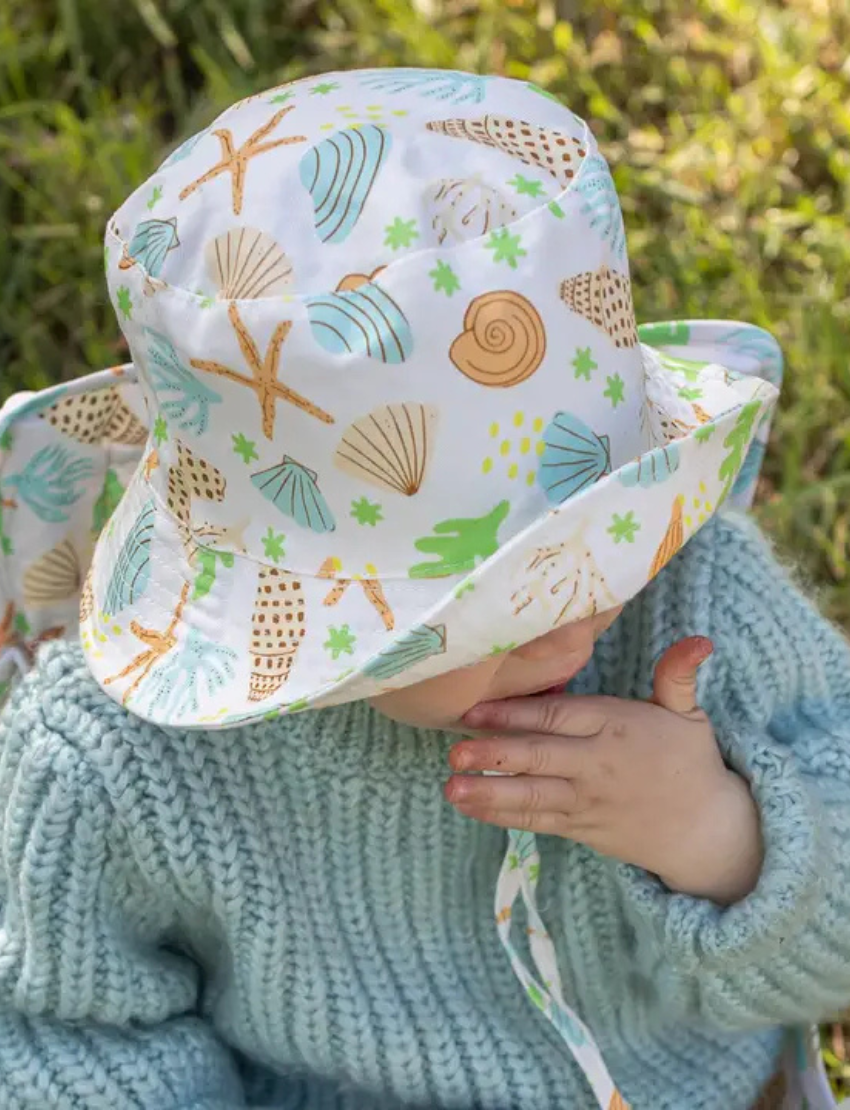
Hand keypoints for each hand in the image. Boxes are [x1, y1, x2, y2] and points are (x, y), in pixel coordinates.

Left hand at [446, 638, 763, 904]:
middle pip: (539, 757)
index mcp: (615, 727)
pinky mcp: (580, 827)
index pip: (558, 718)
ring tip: (451, 787)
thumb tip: (700, 640)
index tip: (475, 710)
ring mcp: (586, 800)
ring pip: (532, 796)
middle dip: (494, 755)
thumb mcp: (689, 714)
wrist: (707, 830)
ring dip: (490, 792)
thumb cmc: (690, 761)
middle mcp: (596, 764)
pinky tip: (469, 807)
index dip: (515, 713)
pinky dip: (502, 816)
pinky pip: (537, 821)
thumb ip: (678, 674)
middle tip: (454, 752)